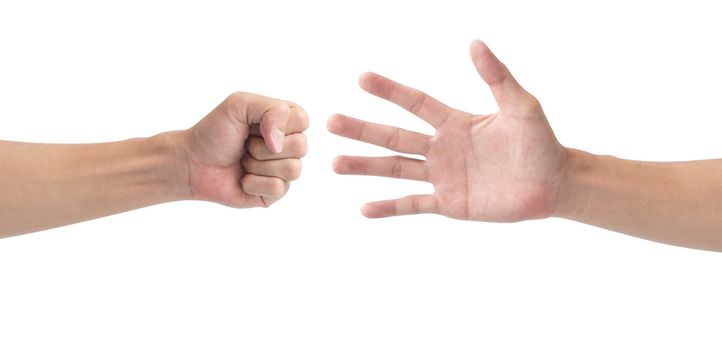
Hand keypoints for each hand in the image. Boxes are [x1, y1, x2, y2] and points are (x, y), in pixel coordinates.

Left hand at [178, 92, 308, 207]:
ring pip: (293, 170)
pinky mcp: (275, 193)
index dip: (278, 123)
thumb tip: (280, 144)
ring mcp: (283, 170)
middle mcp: (288, 145)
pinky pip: (278, 188)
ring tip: (243, 161)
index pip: (303, 120)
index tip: (253, 125)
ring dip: (259, 165)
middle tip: (245, 145)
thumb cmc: (215, 132)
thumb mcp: (240, 104)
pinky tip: (243, 179)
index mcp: (285, 121)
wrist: (192, 162)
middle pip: (301, 147)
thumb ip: (271, 110)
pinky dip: (254, 183)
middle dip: (264, 147)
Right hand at [328, 41, 566, 220]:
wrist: (553, 184)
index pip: (416, 103)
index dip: (390, 91)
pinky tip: (364, 208)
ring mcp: (442, 177)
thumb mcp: (521, 106)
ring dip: (366, 167)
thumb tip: (475, 43)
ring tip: (335, 163)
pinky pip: (414, 204)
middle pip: (394, 137)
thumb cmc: (540, 142)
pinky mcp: (449, 203)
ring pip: (396, 169)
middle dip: (363, 129)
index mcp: (455, 122)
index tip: (362, 78)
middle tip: (331, 122)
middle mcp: (441, 147)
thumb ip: (498, 77)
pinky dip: (390, 207)